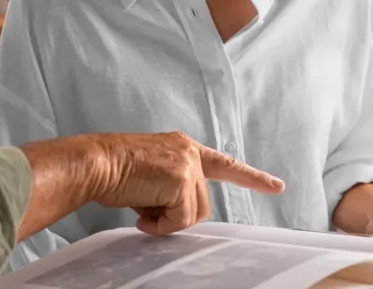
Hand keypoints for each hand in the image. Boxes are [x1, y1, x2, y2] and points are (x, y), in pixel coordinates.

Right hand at [16, 131, 283, 241]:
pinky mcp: (181, 180)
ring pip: (193, 213)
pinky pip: (180, 220)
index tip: (276, 186)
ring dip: (166, 220)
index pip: (223, 163)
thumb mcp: (149, 173)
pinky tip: (140, 214)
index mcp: (181, 147)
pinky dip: (159, 225)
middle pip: (202, 202)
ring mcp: (187, 165)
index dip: (251, 177)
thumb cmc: (112, 170)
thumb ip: (170, 185)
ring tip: (141, 208)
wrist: (96, 162)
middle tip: (146, 210)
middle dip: (176, 215)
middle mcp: (188, 151)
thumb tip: (174, 213)